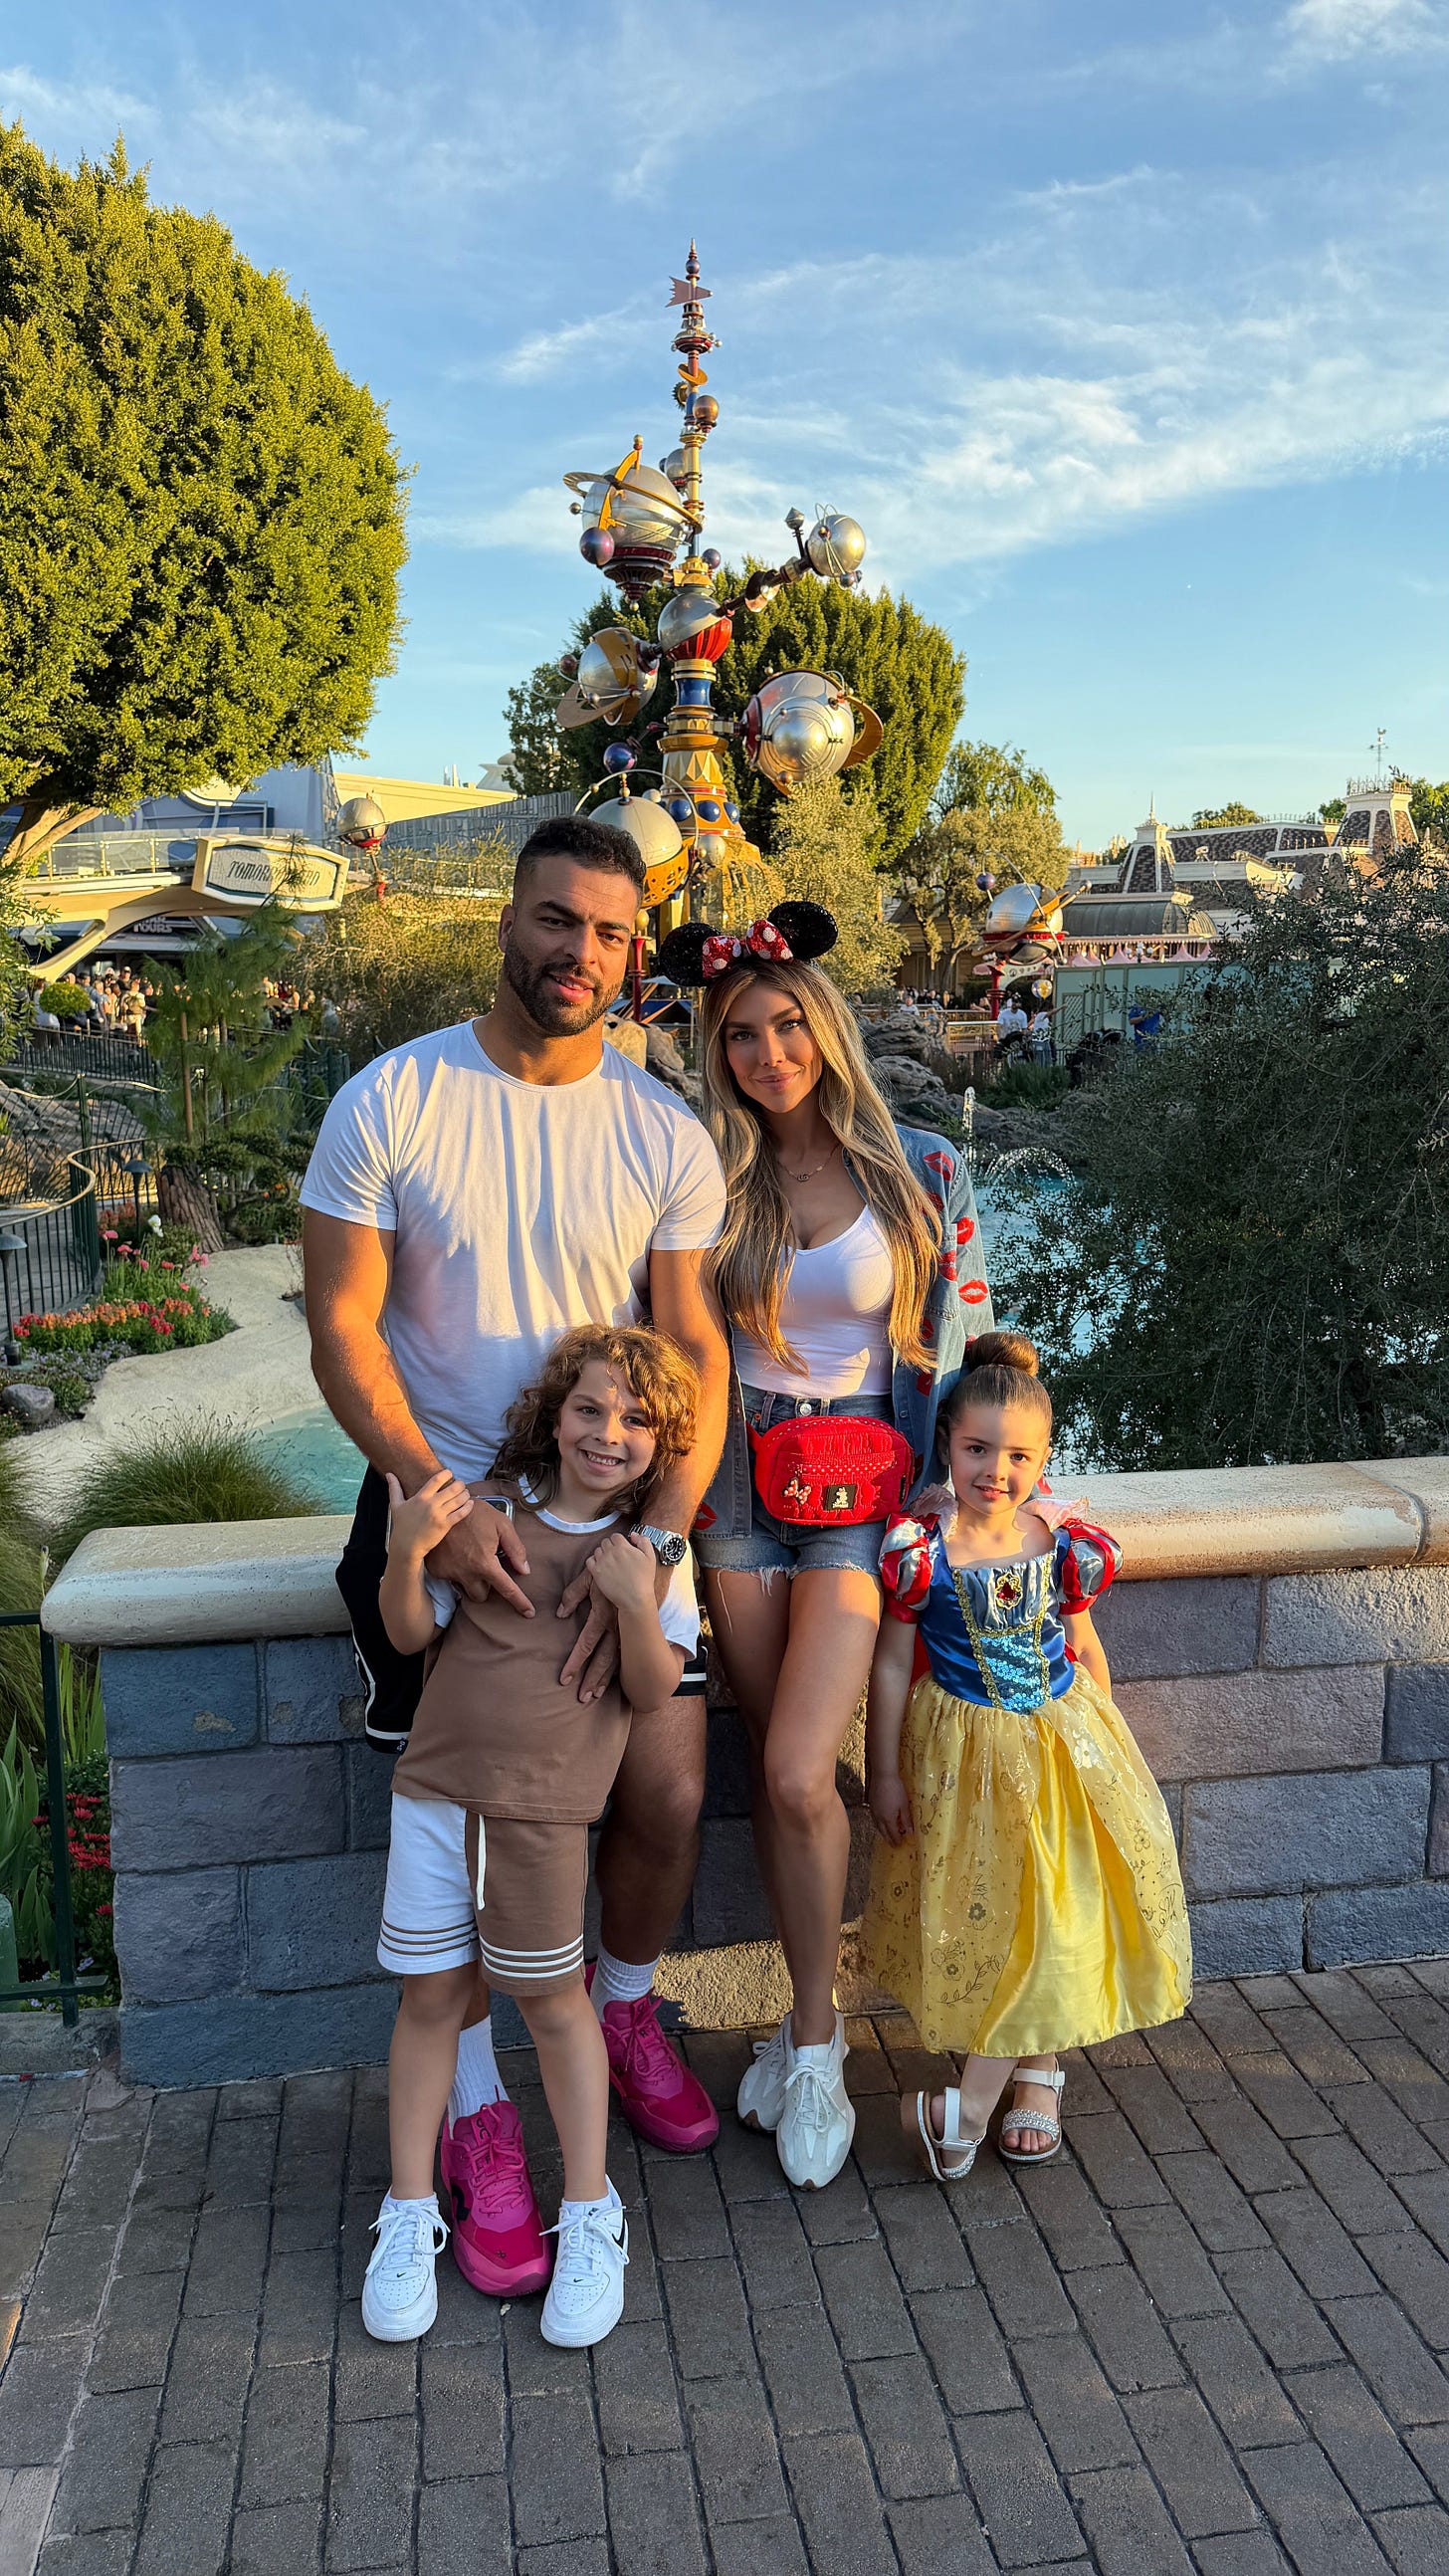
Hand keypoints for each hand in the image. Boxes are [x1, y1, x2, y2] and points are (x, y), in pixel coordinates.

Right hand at [384, 1469, 474, 1560]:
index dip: (446, 1474)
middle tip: (461, 1485)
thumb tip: (389, 1474)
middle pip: (452, 1488)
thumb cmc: (401, 1525)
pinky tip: (470, 1503)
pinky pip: (461, 1513)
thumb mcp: (395, 1505)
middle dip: (460, 1484)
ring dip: (465, 1494)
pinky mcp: (445, 1525)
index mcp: (420, 1497)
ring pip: (459, 1500)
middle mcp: (431, 1504)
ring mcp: (439, 1515)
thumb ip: (394, 1488)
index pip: (436, 1480)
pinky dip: (468, 1507)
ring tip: (466, 1493)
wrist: (406, 1546)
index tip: (450, 1473)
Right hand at [426, 1488, 533, 1617]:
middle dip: (487, 1586)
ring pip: (465, 1590)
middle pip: (482, 1595)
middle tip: (488, 1567)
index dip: (520, 1602)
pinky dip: (456, 1570)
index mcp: (485, 1563)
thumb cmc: (474, 1512)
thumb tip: (524, 1569)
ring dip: (472, 1581)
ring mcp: (449, 1573)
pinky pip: (450, 1578)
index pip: (506, 1589)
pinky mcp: (436, 1570)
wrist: (442, 1506)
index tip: (528, 1613)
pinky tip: (456, 1553)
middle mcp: (466, 1573)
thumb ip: (515, 1548)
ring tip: (471, 1558)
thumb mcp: (501, 1523)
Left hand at [585, 1529, 656, 1616]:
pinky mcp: (596, 1573)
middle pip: (605, 1542)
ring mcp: (602, 1562)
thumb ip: (643, 1541)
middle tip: (617, 1557)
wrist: (635, 1598)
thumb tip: (633, 1534)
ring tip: (610, 1563)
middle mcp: (611, 1552)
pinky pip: (590, 1560)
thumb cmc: (644, 1579)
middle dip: (610, 1547)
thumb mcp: (650, 1557)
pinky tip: (602, 1567)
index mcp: (623, 1546)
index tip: (623, 1549)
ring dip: (603, 1554)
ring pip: (597, 1550)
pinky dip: (594, 1562)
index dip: (619, 1542)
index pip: (615, 1536)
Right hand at [869, 1772, 912, 1844]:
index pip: (892, 1834)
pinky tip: (881, 1820)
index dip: (896, 1840)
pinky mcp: (871, 1803)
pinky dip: (878, 1823)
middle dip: (888, 1838)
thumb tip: (909, 1832)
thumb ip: (906, 1820)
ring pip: (877, 1825)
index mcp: (888, 1819)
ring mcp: (873, 1810)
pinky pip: (874, 1818)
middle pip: (883, 1832)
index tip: (899, 1845)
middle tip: (893, 1843)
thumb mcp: (904, 1805)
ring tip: (887, 1834)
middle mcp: (878, 1817)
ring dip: (882, 1831)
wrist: (883, 1775)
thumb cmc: (896, 1789)